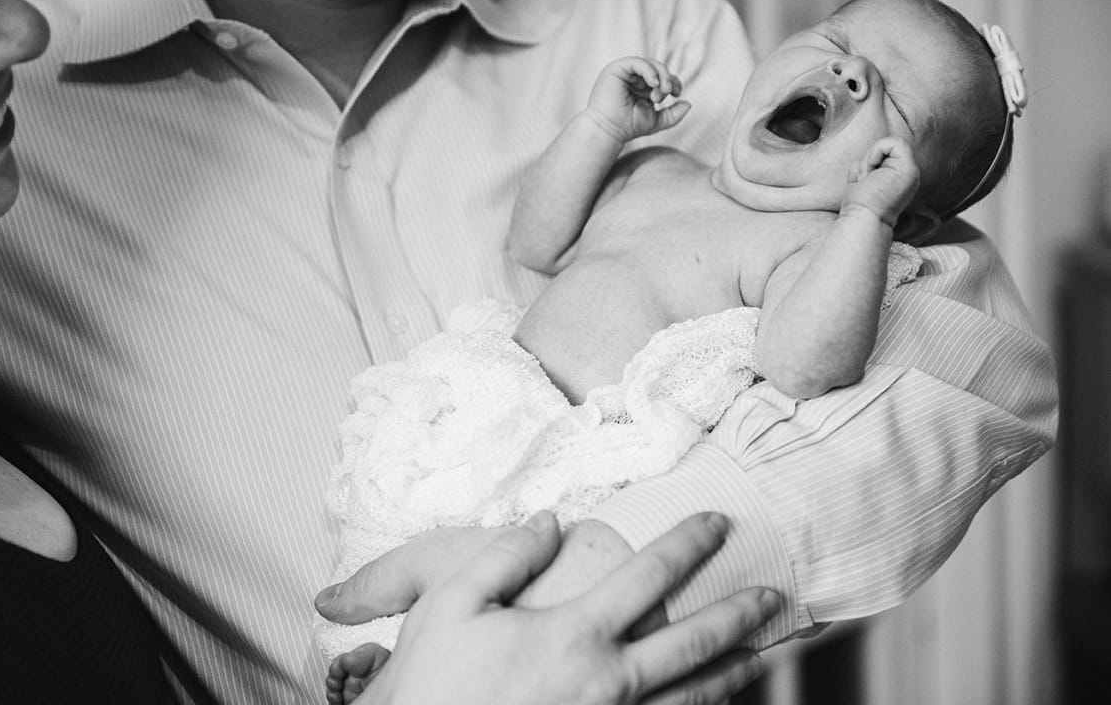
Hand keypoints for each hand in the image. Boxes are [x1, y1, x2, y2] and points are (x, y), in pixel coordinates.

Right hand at [353, 512, 777, 704]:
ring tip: (764, 657)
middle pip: (694, 645)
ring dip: (734, 675)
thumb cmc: (435, 685)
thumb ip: (504, 556)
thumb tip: (547, 521)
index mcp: (575, 635)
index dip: (689, 544)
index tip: (718, 522)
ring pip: (693, 700)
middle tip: (772, 595)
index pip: (649, 576)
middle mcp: (607, 682)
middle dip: (737, 616)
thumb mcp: (452, 604)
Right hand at [585, 56, 689, 143]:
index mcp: (641, 87)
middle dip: (667, 79)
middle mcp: (632, 77)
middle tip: (666, 93)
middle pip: (658, 68)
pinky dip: (649, 70)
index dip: (673, 82)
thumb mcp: (657, 120)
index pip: (662, 76)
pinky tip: (653, 83)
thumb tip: (688, 104)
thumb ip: (673, 114)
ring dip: (660, 75)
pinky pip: (637, 62)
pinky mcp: (615, 69)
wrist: (609, 131)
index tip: (676, 95)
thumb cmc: (628, 127)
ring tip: (660, 91)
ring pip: (649, 63)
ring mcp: (623, 72)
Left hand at [843, 136, 920, 227]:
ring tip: (869, 179)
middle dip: (869, 160)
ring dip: (870, 159)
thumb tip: (858, 162)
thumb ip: (867, 169)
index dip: (871, 160)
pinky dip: (875, 153)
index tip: (866, 180)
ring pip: (890, 144)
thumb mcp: (862, 180)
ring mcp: (911, 170)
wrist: (864, 218)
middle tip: (866, 180)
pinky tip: (871, 174)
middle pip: (887, 147)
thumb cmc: (860, 204)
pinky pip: (893, 142)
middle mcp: (909, 173)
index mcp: (900, 176)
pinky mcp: (908, 168)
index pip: (886, 152)